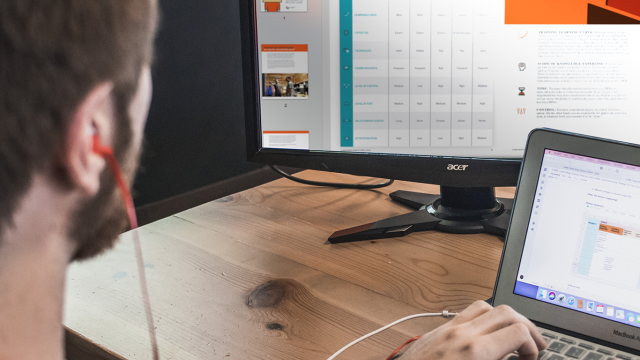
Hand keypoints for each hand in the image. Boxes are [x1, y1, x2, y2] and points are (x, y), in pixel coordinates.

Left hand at [399, 301, 546, 359]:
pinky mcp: (435, 332)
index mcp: (474, 352)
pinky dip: (482, 318)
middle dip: (526, 327)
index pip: (517, 332)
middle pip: (505, 312)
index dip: (532, 345)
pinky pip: (464, 314)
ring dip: (504, 318)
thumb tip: (518, 359)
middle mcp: (460, 335)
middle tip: (534, 345)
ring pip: (485, 307)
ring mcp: (446, 330)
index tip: (531, 359)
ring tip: (513, 335)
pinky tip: (486, 333)